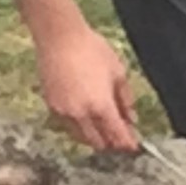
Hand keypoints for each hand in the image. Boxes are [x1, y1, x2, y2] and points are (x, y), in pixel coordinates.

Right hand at [35, 26, 139, 152]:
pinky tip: (85, 118)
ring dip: (94, 137)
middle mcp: (81, 114)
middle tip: (120, 137)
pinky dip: (79, 127)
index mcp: (101, 106)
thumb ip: (125, 99)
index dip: (127, 143)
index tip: (133, 146)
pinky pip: (67, 126)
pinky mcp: (52, 106)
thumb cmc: (91, 49)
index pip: (117, 135)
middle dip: (111, 143)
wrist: (59, 38)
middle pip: (99, 142)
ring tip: (103, 129)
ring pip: (81, 137)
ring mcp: (64, 112)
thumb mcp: (117, 71)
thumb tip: (132, 118)